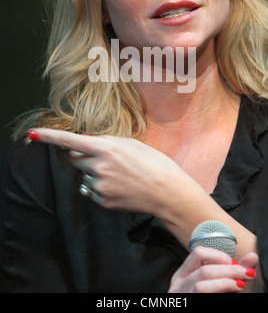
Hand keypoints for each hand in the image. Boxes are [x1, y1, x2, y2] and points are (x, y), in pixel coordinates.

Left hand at [26, 128, 187, 214]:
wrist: (168, 192)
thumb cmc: (155, 163)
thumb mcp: (132, 143)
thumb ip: (106, 141)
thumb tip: (84, 142)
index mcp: (106, 148)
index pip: (70, 141)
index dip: (49, 137)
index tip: (32, 134)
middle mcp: (98, 167)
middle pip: (76, 159)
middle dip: (85, 156)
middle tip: (108, 158)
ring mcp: (100, 186)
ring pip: (85, 176)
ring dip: (95, 173)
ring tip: (121, 175)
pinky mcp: (103, 201)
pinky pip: (93, 190)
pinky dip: (102, 187)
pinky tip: (121, 186)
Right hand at [168, 246, 258, 292]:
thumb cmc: (211, 299)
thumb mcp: (221, 285)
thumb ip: (235, 272)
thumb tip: (253, 257)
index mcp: (183, 275)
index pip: (198, 253)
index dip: (218, 256)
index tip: (235, 263)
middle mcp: (178, 287)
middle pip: (204, 270)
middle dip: (229, 270)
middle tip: (247, 274)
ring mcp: (182, 300)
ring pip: (201, 287)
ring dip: (225, 283)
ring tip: (240, 285)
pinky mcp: (188, 309)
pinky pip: (203, 297)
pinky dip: (220, 291)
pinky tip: (233, 292)